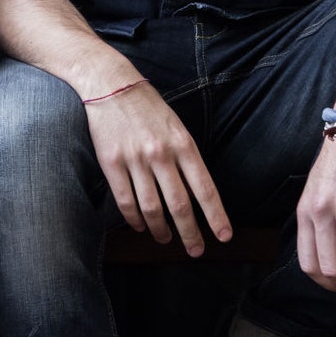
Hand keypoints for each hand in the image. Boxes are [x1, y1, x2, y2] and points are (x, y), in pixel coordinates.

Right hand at [83, 80, 231, 256]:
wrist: (111, 84)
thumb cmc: (148, 107)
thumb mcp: (176, 127)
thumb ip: (186, 158)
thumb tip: (195, 194)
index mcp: (183, 144)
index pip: (204, 188)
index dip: (215, 216)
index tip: (224, 236)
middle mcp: (161, 153)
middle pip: (179, 205)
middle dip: (190, 233)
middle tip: (196, 251)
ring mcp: (135, 159)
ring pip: (152, 208)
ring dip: (161, 230)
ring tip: (166, 240)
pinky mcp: (111, 162)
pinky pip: (125, 201)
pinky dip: (135, 219)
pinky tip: (141, 226)